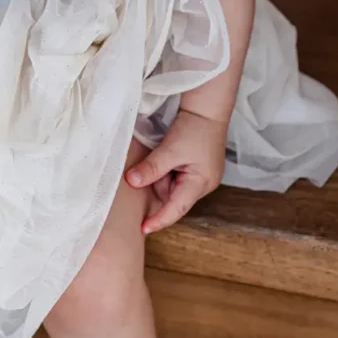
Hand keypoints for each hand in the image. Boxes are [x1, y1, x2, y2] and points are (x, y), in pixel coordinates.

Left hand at [126, 108, 226, 235]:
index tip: (143, 229)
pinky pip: (175, 178)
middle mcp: (204, 184)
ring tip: (160, 156)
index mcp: (201, 183)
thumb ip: (151, 168)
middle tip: (149, 169)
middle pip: (173, 198)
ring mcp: (201, 176)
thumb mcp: (170, 149)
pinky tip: (163, 158)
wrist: (207, 108)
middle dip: (158, 186)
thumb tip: (131, 182)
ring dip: (161, 177)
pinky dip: (165, 171)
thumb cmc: (194, 128)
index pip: (176, 209)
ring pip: (172, 187)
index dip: (159, 220)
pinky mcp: (196, 168)